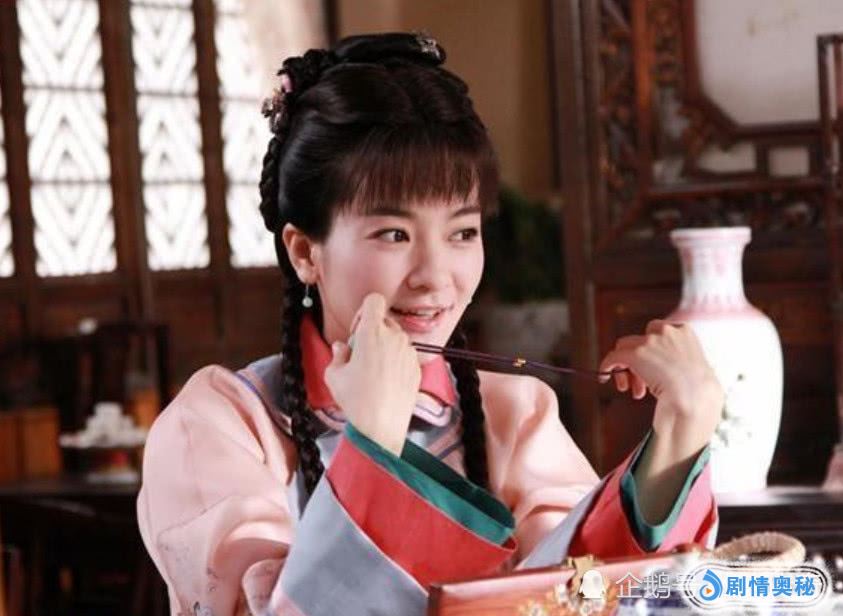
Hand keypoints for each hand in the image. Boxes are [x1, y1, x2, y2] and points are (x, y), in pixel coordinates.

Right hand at [323, 293, 420, 454]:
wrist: (381, 427)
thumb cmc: (356, 400)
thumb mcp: (334, 375)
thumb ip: (338, 354)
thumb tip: (342, 347)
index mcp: (372, 333)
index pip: (374, 300)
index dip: (364, 311)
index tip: (357, 331)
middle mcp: (394, 338)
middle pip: (385, 321)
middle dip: (373, 332)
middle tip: (362, 354)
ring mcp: (408, 352)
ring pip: (396, 339)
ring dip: (385, 347)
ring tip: (373, 372)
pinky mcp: (416, 367)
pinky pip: (405, 355)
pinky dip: (396, 361)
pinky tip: (386, 381)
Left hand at [599, 320, 723, 452]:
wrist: (695, 399)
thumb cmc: (700, 392)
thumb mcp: (695, 369)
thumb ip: (678, 361)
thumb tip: (662, 370)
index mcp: (685, 331)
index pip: (659, 333)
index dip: (652, 351)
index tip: (652, 367)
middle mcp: (666, 331)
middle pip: (641, 340)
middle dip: (639, 360)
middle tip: (640, 383)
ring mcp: (650, 341)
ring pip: (626, 348)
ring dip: (627, 368)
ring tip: (632, 390)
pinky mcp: (635, 354)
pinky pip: (613, 357)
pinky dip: (607, 366)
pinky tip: (604, 376)